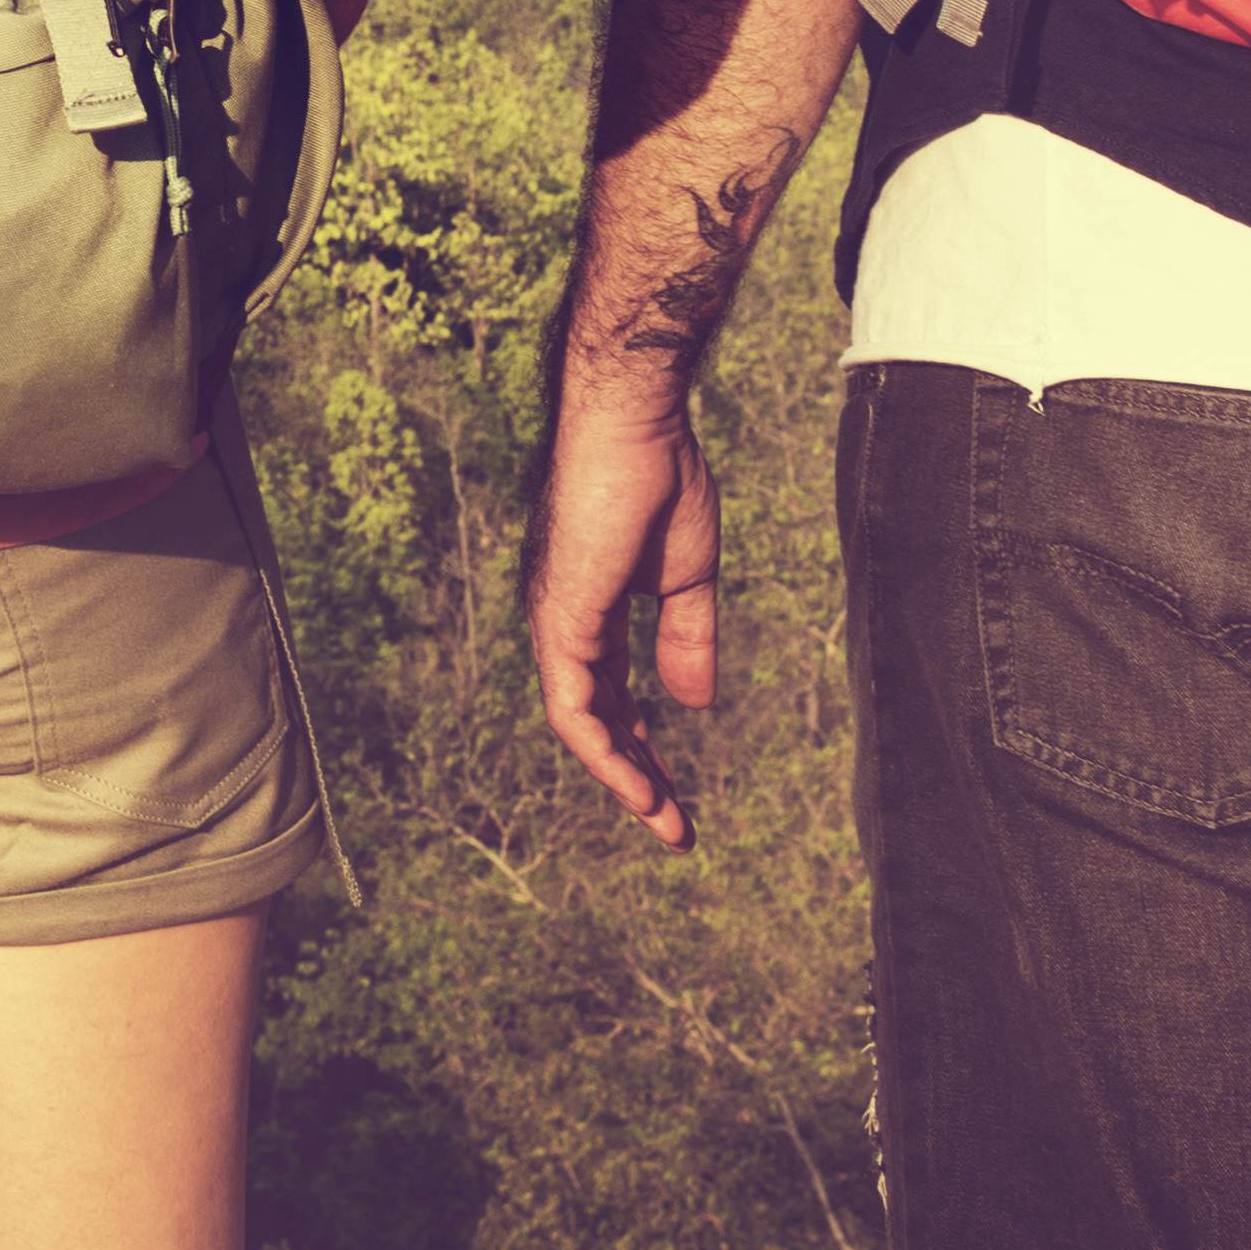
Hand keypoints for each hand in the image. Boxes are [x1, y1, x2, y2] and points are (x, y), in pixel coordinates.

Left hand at [529, 391, 725, 847]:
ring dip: (622, 775)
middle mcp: (565, 622)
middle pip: (594, 718)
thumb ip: (686, 638)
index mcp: (592, 610)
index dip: (642, 744)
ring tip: (661, 820)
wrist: (637, 423)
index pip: (610, 695)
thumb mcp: (686, 577)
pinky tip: (636, 786)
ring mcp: (557, 621)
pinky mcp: (561, 617)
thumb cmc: (660, 479)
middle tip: (674, 826)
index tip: (674, 790)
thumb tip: (693, 702)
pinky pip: (573, 705)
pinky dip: (603, 750)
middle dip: (635, 774)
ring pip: (580, 722)